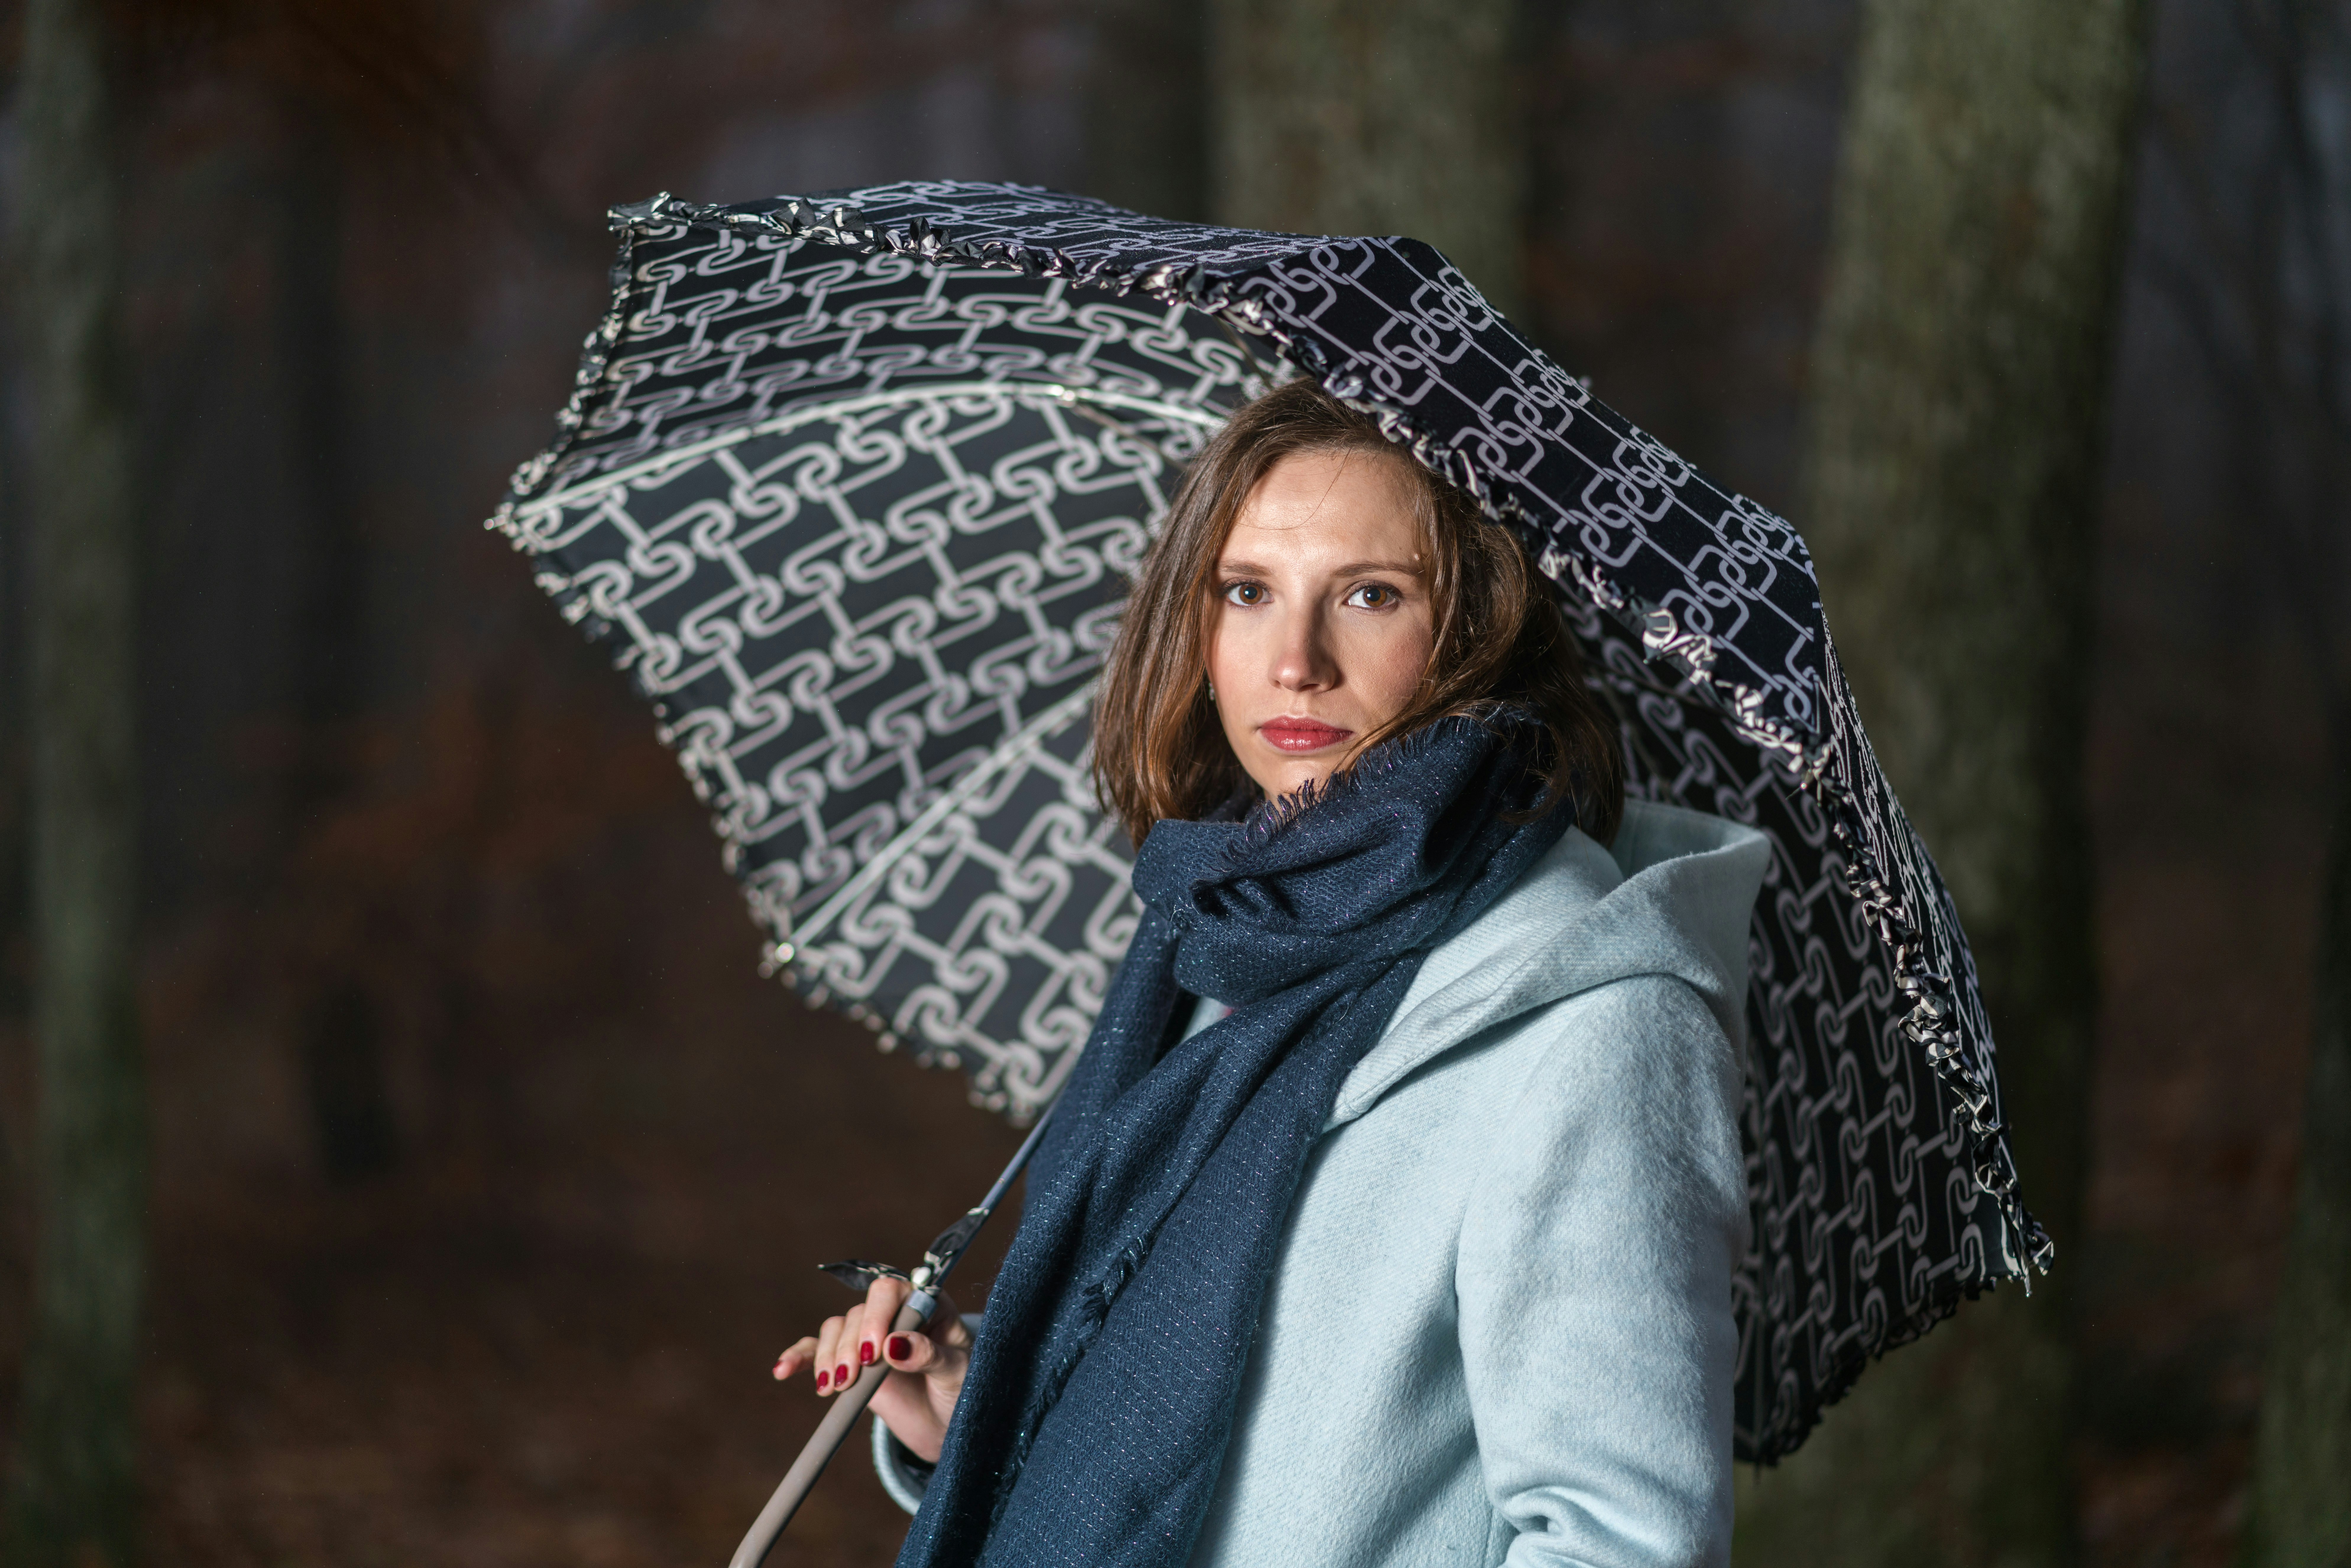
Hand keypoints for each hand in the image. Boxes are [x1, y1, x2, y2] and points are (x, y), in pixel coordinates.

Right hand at [773, 1275, 971, 1463]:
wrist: (948, 1423)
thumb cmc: (963, 1391)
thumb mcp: (957, 1373)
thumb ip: (930, 1355)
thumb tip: (894, 1345)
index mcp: (926, 1305)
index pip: (892, 1292)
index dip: (877, 1316)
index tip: (875, 1352)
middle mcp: (894, 1314)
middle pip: (858, 1312)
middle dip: (849, 1344)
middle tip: (851, 1378)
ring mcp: (868, 1337)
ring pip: (835, 1329)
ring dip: (828, 1357)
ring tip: (833, 1388)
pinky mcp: (849, 1361)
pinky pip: (816, 1350)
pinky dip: (799, 1357)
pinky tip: (782, 1370)